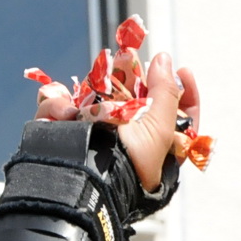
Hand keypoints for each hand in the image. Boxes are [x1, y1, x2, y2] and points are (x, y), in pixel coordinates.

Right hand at [34, 52, 202, 192]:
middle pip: (134, 97)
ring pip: (91, 95)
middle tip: (128, 59)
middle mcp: (128, 140)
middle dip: (129, 78)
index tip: (183, 70)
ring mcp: (93, 134)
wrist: (88, 181)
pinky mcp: (62, 132)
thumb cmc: (130, 162)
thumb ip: (166, 91)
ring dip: (87, 90)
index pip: (180, 117)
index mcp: (158, 146)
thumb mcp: (160, 127)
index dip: (185, 92)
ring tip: (89, 97)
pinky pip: (57, 107)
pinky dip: (55, 105)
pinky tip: (64, 112)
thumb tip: (164, 60)